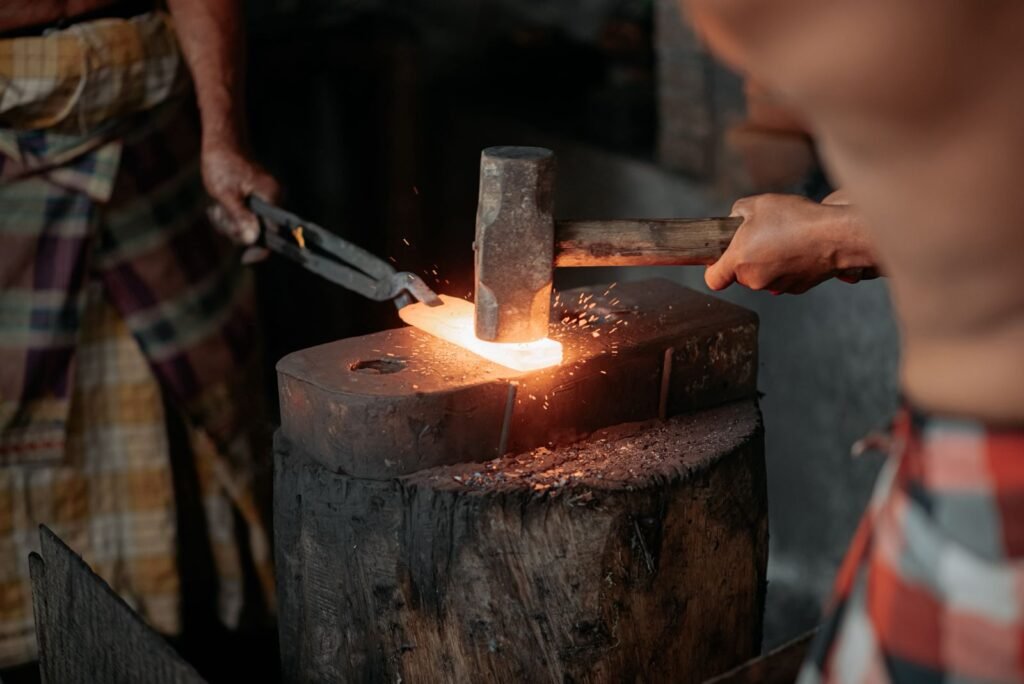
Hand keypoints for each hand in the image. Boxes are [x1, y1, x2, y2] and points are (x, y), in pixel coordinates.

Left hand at [201, 144, 279, 244]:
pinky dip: (231, 217)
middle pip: (259, 233)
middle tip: (217, 214)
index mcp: (272, 198)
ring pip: (249, 227)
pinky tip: (219, 206)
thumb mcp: (226, 194)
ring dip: (229, 223)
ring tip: (215, 207)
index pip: (274, 233)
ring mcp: (266, 201)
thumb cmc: (223, 164)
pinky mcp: (256, 201)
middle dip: (235, 230)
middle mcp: (274, 200)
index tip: (246, 260)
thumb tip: (254, 240)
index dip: (261, 249)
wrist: (222, 143)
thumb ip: (241, 218)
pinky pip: (245, 218)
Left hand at [705, 193, 865, 293]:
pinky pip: (783, 278)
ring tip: (784, 239)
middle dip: (747, 258)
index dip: (714, 269)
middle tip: (761, 236)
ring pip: (763, 277)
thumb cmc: (796, 219)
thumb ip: (737, 214)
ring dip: (768, 262)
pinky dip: (787, 267)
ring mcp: (776, 286)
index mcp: (739, 261)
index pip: (713, 280)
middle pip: (740, 275)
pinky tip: (798, 249)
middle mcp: (755, 279)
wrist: (836, 235)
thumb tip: (734, 221)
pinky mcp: (796, 288)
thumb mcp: (756, 204)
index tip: (720, 259)